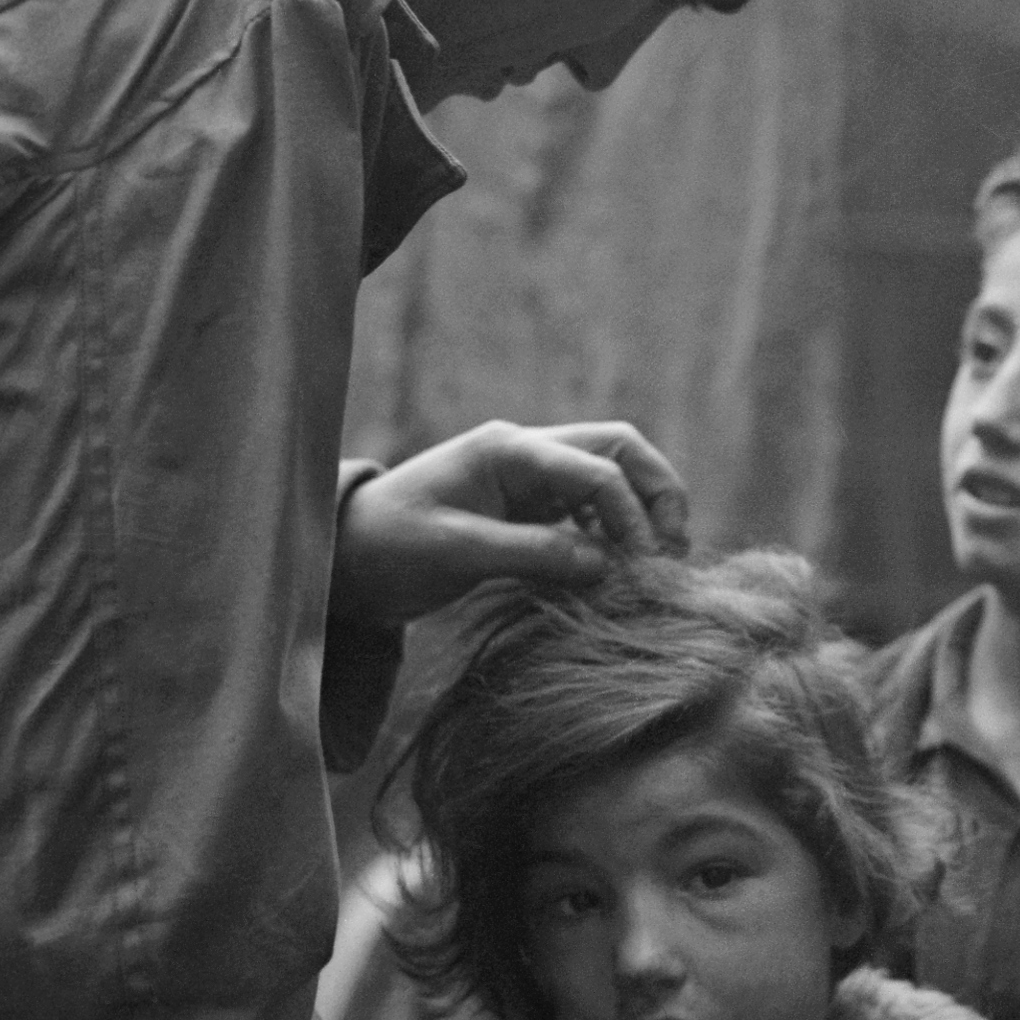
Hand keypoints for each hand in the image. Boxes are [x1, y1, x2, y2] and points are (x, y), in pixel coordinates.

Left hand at [332, 420, 691, 629]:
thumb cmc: (388, 548)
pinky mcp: (531, 507)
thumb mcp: (454, 553)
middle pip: (621, 449)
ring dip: (643, 511)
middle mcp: (528, 453)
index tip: (641, 569)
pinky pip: (593, 508)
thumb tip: (605, 567)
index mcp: (509, 450)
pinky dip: (616, 533)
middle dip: (657, 495)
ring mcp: (532, 478)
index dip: (632, 517)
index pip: (598, 467)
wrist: (348, 557)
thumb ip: (530, 554)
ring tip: (654, 566)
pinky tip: (614, 570)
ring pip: (615, 474)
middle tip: (671, 554)